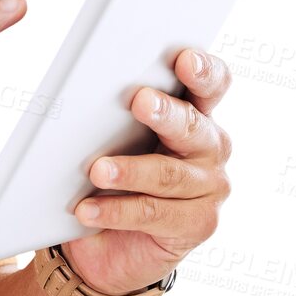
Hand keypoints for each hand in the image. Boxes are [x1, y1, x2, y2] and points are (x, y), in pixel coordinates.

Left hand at [63, 48, 232, 295]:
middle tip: (138, 100)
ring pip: (168, 174)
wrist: (111, 237)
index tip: (184, 58)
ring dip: (129, 170)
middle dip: (164, 112)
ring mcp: (209, 188)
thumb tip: (84, 89)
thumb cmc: (113, 171)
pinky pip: (153, 213)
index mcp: (195, 112)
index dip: (202, 71)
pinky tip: (87, 208)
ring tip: (97, 170)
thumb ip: (113, 112)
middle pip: (191, 125)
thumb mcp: (112, 136)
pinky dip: (115, 210)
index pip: (210, 85)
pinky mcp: (196, 224)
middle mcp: (210, 146)